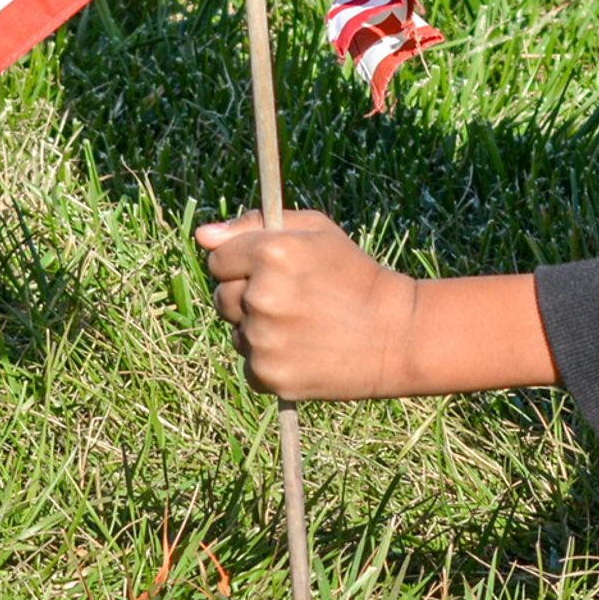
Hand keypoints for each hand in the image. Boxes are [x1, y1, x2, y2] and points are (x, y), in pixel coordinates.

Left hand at [195, 210, 422, 399]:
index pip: (218, 258)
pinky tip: (303, 352)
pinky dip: (268, 361)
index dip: (242, 263)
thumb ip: (256, 224)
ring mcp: (262, 338)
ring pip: (235, 331)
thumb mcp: (316, 232)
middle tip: (292, 301)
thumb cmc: (354, 275)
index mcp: (272, 253)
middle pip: (221, 296)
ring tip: (302, 326)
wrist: (395, 335)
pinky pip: (249, 364)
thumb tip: (203, 235)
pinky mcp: (267, 375)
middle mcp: (261, 295)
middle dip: (247, 296)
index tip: (271, 271)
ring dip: (257, 329)